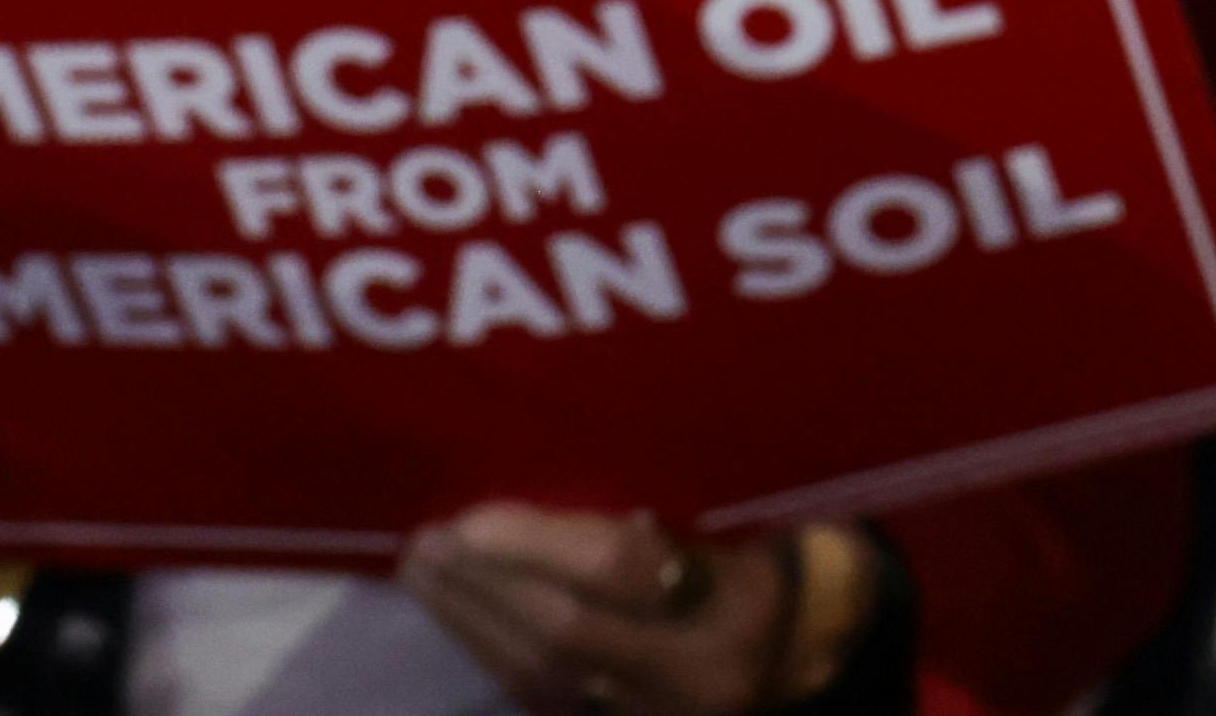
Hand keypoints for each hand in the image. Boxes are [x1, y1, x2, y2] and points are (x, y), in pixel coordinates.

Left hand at [399, 508, 815, 714]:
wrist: (791, 649)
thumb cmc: (749, 566)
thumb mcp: (711, 532)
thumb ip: (630, 532)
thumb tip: (516, 521)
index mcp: (727, 608)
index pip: (615, 574)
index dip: (534, 545)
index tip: (471, 518)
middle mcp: (689, 678)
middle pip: (564, 631)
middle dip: (484, 585)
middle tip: (428, 543)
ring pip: (539, 676)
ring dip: (471, 621)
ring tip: (425, 573)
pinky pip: (537, 702)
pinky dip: (489, 655)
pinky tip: (456, 619)